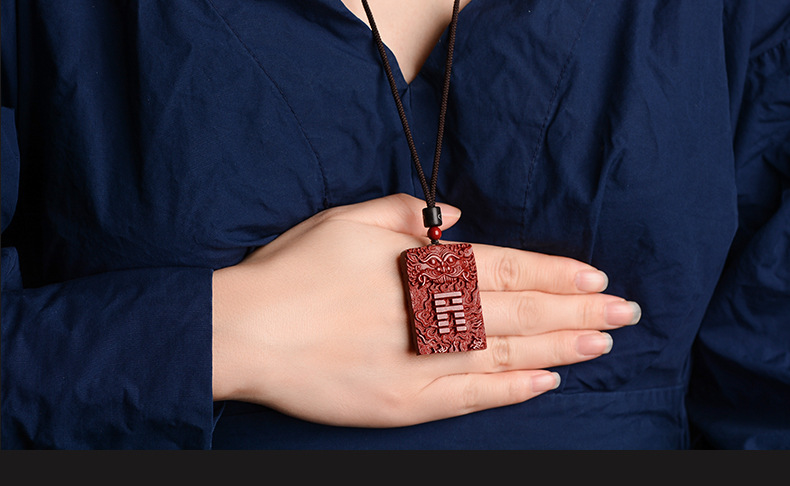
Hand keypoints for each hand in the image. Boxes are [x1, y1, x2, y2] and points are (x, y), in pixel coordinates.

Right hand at [211, 194, 639, 426]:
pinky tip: (545, 384)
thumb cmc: (293, 270)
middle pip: (520, 313)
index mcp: (419, 267)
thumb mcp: (344, 220)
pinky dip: (511, 391)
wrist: (245, 331)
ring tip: (601, 344)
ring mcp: (420, 362)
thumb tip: (454, 217)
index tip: (595, 278)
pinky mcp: (403, 403)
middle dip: (577, 312)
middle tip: (627, 313)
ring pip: (506, 355)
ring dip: (558, 349)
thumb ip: (403, 213)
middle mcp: (430, 314)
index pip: (505, 269)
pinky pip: (469, 396)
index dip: (554, 274)